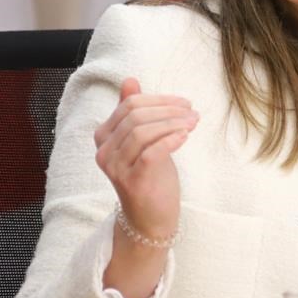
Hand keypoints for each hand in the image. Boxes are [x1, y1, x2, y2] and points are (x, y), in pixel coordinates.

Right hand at [94, 78, 197, 241]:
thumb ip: (132, 112)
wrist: (151, 217)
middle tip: (193, 112)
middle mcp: (104, 152)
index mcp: (104, 136)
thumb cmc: (150, 175)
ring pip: (143, 132)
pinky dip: (170, 140)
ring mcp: (116, 168)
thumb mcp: (143, 140)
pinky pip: (150, 153)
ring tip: (193, 123)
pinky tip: (185, 136)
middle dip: (169, 110)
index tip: (185, 103)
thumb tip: (130, 80)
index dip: (159, 100)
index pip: (129, 105)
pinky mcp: (132, 182)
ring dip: (173, 123)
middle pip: (136, 116)